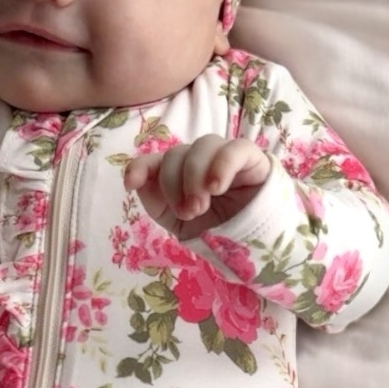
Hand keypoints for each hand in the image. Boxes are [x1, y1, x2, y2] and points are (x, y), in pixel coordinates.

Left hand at [123, 135, 270, 239]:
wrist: (256, 241)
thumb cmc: (217, 229)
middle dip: (175, 185)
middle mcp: (199, 159)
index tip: (132, 184)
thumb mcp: (179, 224)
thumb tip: (139, 183)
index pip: (153, 160)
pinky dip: (222, 165)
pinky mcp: (251, 157)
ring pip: (202, 146)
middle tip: (188, 212)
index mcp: (178, 173)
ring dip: (195, 177)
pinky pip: (235, 149)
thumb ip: (157, 202)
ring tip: (201, 206)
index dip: (140, 167)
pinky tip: (217, 187)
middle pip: (176, 155)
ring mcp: (224, 155)